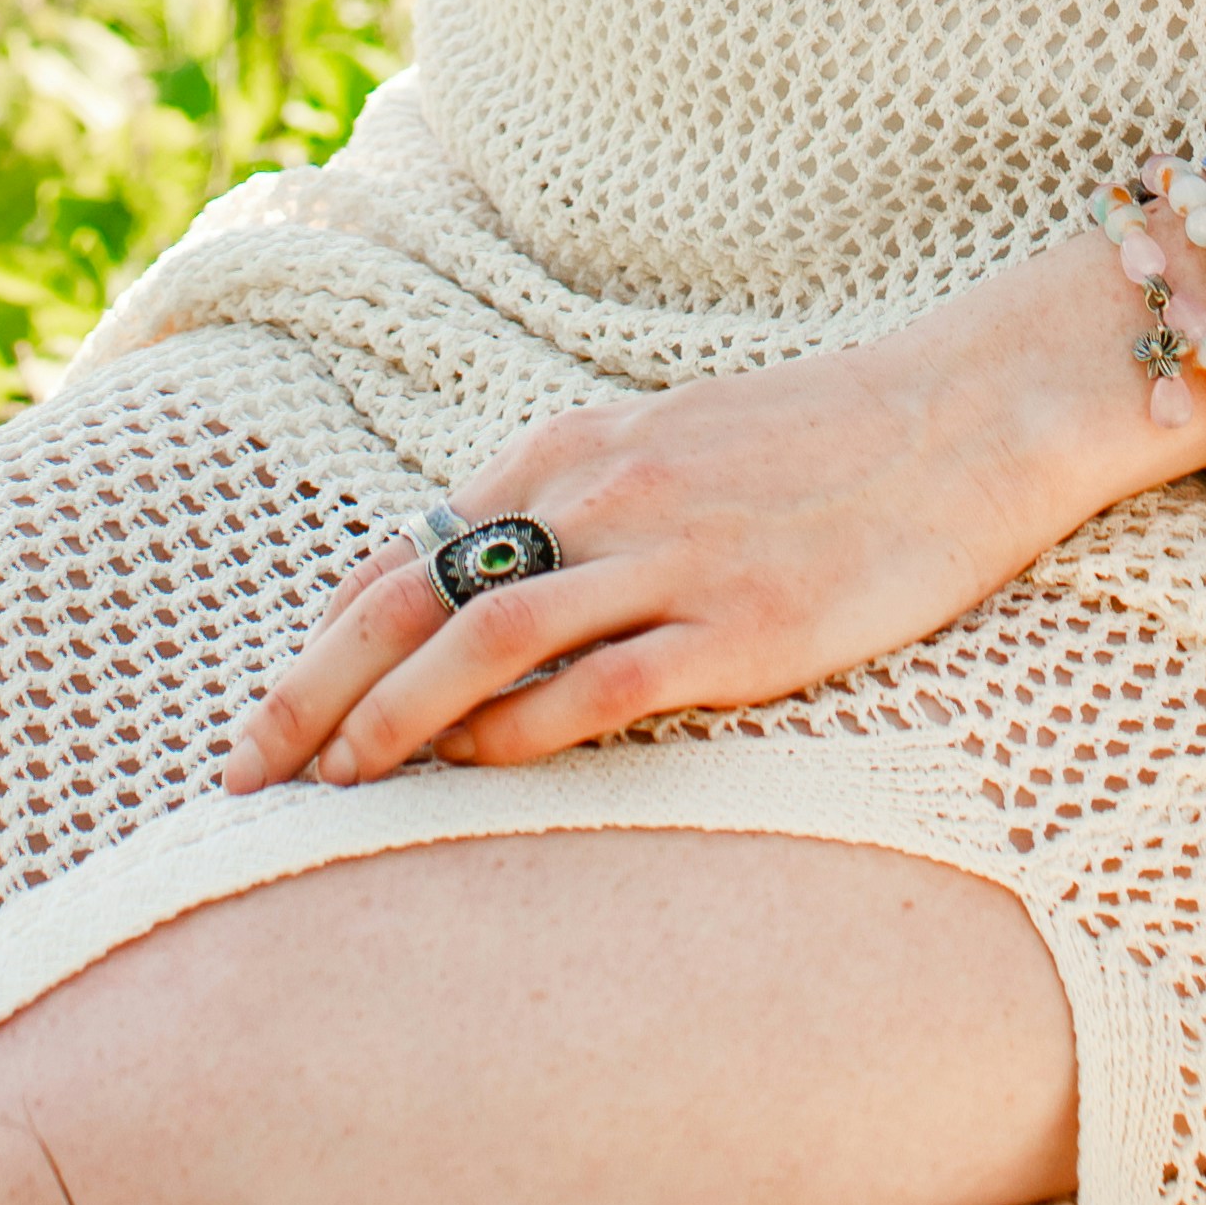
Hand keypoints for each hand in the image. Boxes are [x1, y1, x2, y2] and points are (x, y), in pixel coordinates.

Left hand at [220, 229, 1179, 786]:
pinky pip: (601, 685)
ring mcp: (668, 561)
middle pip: (414, 600)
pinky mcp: (742, 627)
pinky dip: (524, 732)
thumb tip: (468, 587)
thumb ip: (568, 510)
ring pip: (485, 641)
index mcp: (572, 452)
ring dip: (394, 720)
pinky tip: (478, 772)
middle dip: (315, 692)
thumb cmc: (815, 442)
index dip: (319, 645)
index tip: (261, 722)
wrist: (962, 417)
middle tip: (243, 774)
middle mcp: (600, 497)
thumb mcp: (664, 448)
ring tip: (336, 787)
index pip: (406, 556)